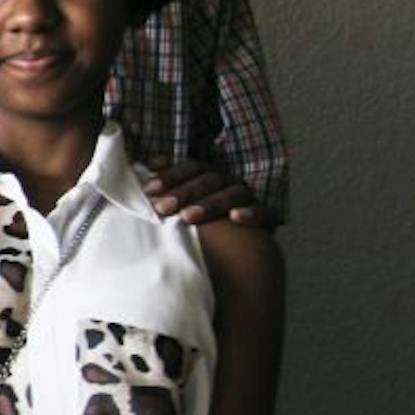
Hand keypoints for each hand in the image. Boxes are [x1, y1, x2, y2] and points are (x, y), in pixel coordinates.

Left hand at [143, 156, 267, 226]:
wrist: (239, 249)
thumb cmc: (202, 221)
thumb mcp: (184, 203)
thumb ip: (169, 187)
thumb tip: (147, 165)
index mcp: (211, 175)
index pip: (192, 168)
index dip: (171, 175)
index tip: (149, 188)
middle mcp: (230, 182)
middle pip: (208, 180)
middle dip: (184, 192)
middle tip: (161, 207)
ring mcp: (249, 198)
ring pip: (231, 194)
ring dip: (209, 204)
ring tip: (187, 217)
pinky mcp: (266, 217)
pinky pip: (263, 212)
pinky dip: (251, 213)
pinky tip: (235, 218)